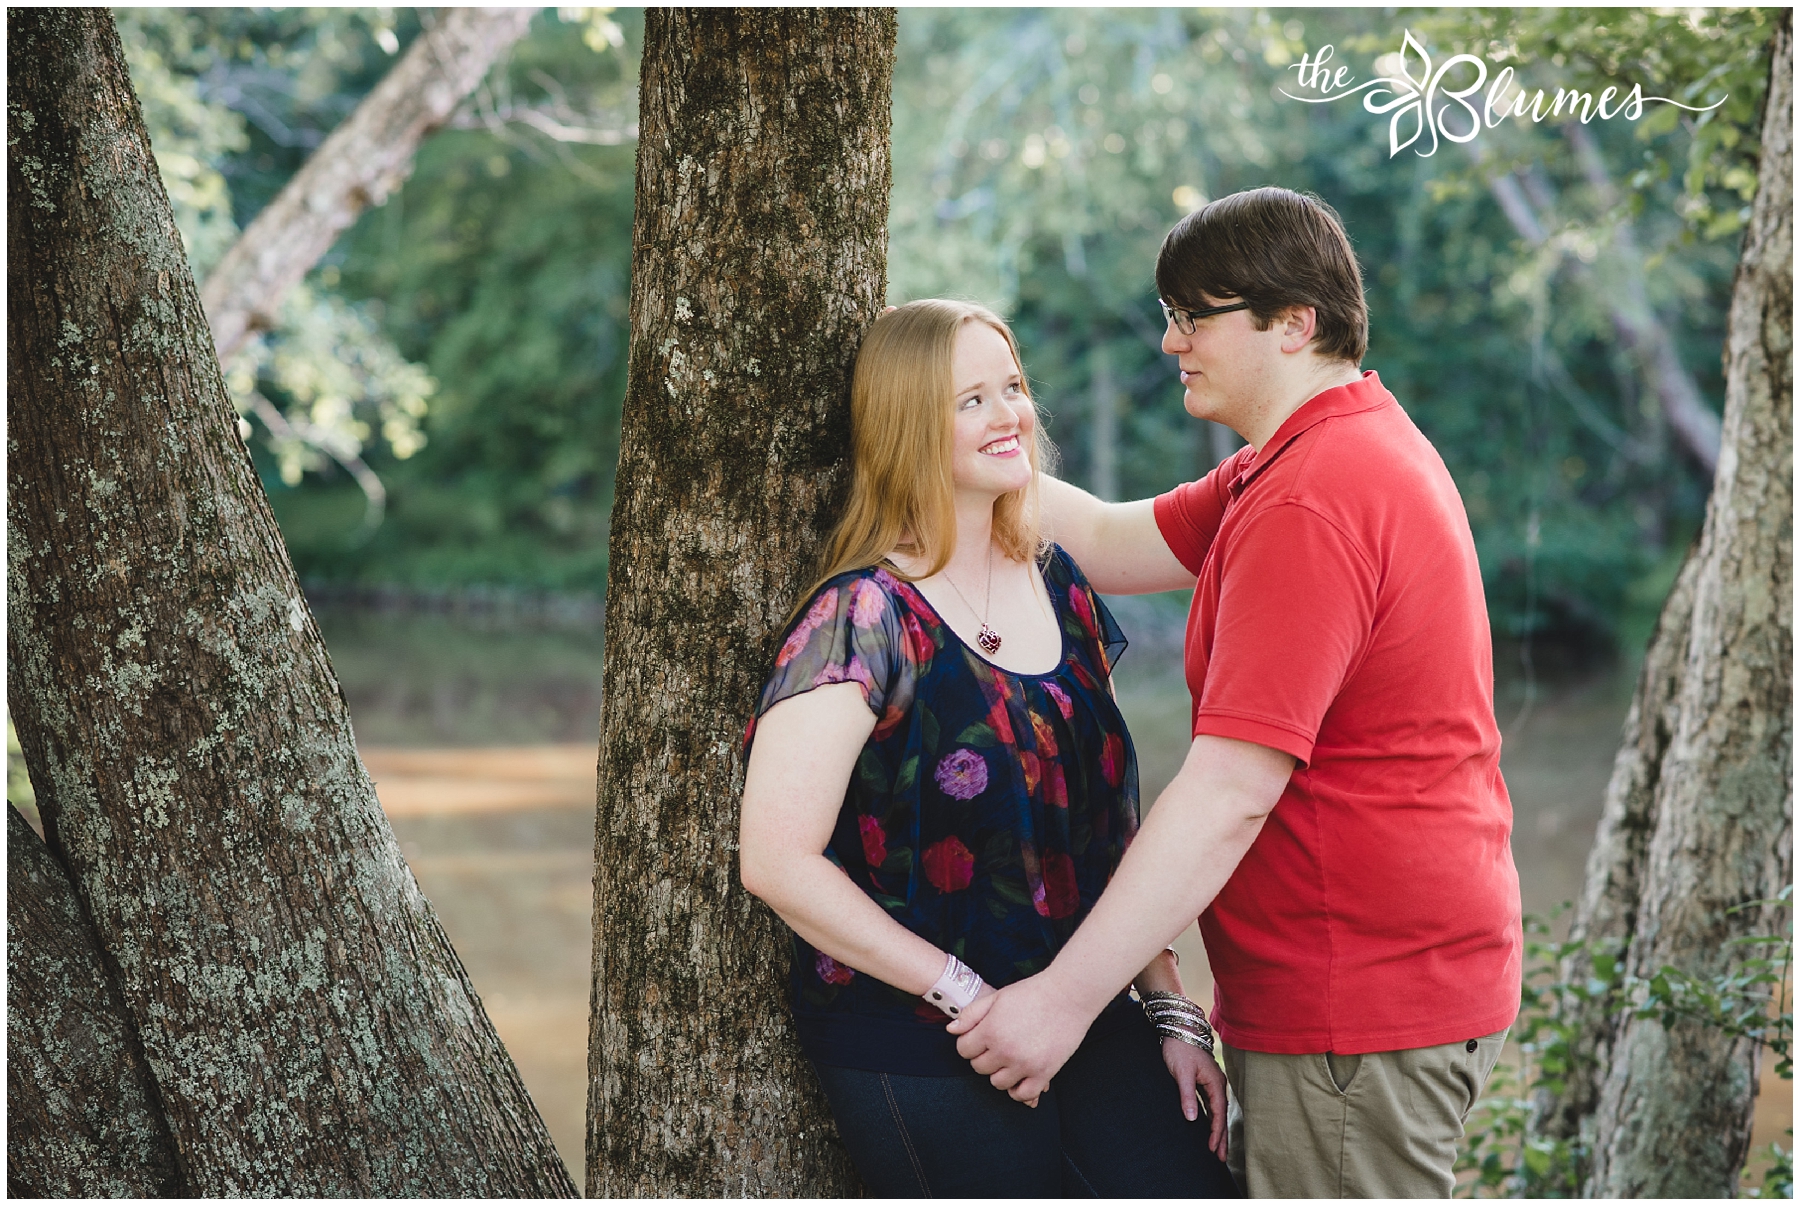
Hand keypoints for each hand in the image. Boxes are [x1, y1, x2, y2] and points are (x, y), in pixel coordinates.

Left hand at [947, 973, 1089, 1105]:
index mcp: (990, 1031)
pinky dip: (1018, 1089)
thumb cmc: (1032, 993)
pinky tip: (1021, 1075)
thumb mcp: (997, 998)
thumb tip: (951, 1030)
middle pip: (979, 1068)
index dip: (969, 1043)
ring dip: (1000, 1072)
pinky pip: (1022, 1094)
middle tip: (997, 1045)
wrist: (1069, 996)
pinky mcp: (1043, 1074)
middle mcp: (1005, 1051)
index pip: (964, 1050)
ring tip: (1010, 1057)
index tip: (980, 1037)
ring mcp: (1024, 1065)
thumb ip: (971, 1014)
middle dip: (984, 1057)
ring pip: (997, 1083)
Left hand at [1162, 1038, 1229, 1160]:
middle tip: (1220, 1158)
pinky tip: (1209, 1127)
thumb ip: (1187, 1095)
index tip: (1212, 1149)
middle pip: (1221, 1115)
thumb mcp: (1181, 1072)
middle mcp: (1217, 1084)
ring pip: (1217, 1111)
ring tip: (1217, 1149)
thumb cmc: (1179, 1048)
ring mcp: (1212, 1082)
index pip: (1217, 1113)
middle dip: (1221, 1137)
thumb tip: (1192, 1118)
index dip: (1215, 1132)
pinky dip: (1211, 1118)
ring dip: (1217, 1129)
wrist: (1178, 1028)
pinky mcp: (1204, 1081)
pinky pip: (1211, 1104)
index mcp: (1215, 1082)